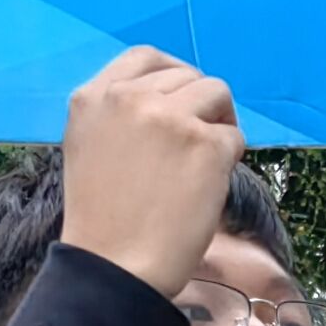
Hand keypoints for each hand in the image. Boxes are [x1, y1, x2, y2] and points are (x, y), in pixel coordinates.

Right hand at [59, 46, 240, 300]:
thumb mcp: (90, 147)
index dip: (174, 74)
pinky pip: (234, 135)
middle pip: (187, 76)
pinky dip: (229, 159)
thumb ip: (121, 114)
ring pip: (217, 93)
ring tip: (206, 161)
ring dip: (219, 123)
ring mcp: (169, 117)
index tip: (185, 98)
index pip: (146, 57)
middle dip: (198, 105)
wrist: (114, 268)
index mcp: (93, 97)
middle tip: (195, 146)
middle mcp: (129, 98)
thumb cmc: (104, 221)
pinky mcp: (205, 143)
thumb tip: (171, 95)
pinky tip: (207, 186)